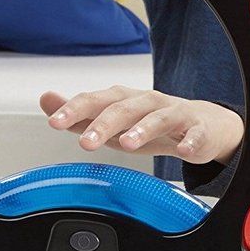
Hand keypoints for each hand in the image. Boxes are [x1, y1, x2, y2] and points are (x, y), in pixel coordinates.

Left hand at [40, 85, 244, 166]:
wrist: (204, 126)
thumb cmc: (151, 123)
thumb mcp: (114, 119)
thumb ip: (80, 113)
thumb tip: (45, 99)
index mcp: (126, 100)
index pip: (97, 100)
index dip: (76, 109)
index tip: (54, 122)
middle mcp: (149, 102)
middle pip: (125, 107)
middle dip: (105, 123)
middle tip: (86, 142)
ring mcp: (176, 114)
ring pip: (159, 117)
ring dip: (143, 129)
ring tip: (127, 144)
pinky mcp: (198, 130)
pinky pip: (195, 134)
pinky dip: (190, 141)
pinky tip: (183, 151)